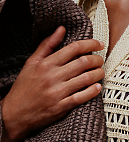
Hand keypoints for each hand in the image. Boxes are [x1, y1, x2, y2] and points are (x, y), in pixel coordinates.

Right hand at [1, 26, 103, 141]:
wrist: (14, 113)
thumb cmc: (25, 86)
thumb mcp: (31, 63)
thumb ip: (47, 45)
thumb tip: (62, 28)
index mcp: (45, 64)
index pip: (74, 48)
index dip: (91, 44)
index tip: (100, 44)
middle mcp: (52, 76)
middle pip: (84, 62)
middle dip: (97, 59)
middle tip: (100, 60)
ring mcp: (57, 92)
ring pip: (86, 78)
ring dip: (99, 74)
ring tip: (100, 72)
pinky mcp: (61, 107)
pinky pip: (82, 97)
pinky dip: (93, 91)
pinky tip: (97, 87)